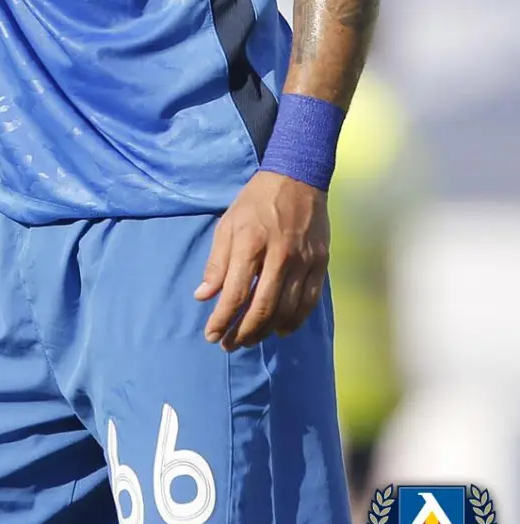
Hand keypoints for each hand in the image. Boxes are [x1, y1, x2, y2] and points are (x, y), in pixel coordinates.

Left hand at [194, 170, 329, 350]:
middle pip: (262, 308)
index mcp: (251, 243)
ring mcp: (303, 262)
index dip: (222, 319)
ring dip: (266, 331)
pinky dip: (294, 321)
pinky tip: (280, 330)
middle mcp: (279, 256)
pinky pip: (308, 302)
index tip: (211, 334)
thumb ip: (217, 263)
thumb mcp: (227, 224)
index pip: (236, 293)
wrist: (297, 179)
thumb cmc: (255, 201)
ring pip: (287, 310)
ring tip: (249, 339)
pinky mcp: (320, 264)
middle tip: (229, 344)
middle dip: (243, 332)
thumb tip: (203, 296)